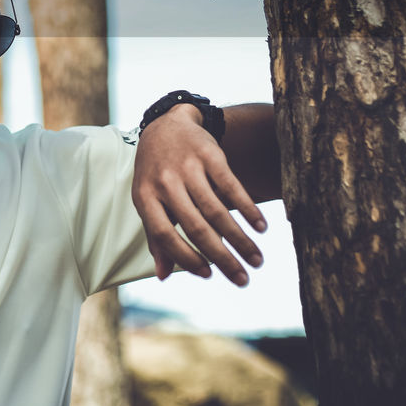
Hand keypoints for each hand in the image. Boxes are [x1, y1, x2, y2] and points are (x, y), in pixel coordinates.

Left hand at [131, 104, 267, 285]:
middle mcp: (165, 182)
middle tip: (242, 280)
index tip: (208, 275)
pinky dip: (248, 209)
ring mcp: (187, 167)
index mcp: (145, 197)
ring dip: (240, 239)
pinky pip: (231, 186)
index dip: (186, 257)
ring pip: (216, 211)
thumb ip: (155, 236)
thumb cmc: (156, 173)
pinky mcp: (209, 155)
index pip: (164, 234)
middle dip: (222, 258)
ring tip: (256, 260)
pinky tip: (260, 227)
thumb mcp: (147, 199)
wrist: (166, 125)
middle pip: (196, 227)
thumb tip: (163, 276)